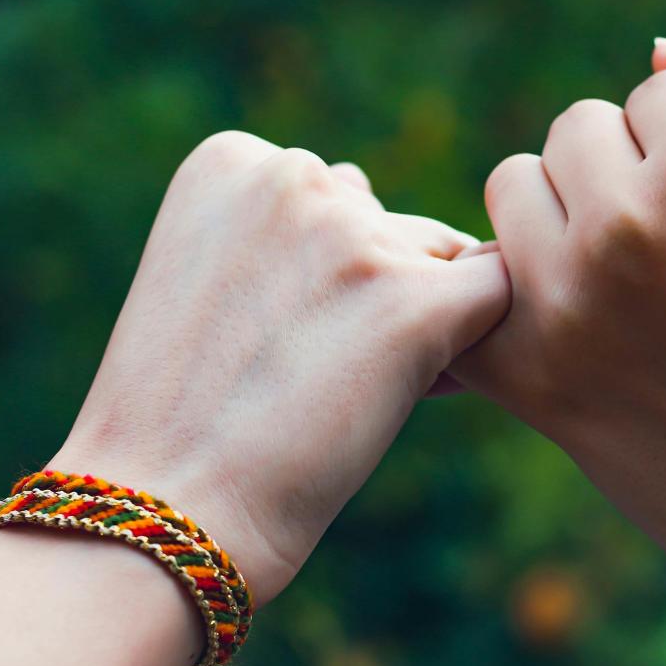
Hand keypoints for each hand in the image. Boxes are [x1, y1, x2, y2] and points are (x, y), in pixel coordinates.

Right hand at [53, 131, 509, 605]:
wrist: (167, 506)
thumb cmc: (183, 416)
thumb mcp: (213, 281)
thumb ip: (290, 233)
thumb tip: (381, 203)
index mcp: (234, 159)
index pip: (342, 196)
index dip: (342, 273)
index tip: (293, 338)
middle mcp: (295, 174)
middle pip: (395, 228)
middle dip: (388, 294)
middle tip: (327, 378)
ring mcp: (356, 236)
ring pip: (444, 263)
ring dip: (427, 322)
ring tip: (356, 395)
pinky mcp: (414, 302)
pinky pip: (497, 293)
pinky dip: (475, 342)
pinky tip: (422, 389)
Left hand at [451, 41, 665, 605]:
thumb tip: (661, 50)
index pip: (656, 91)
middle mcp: (623, 226)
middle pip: (574, 133)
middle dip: (622, 170)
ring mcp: (562, 304)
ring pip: (513, 191)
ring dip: (559, 217)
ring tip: (624, 283)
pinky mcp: (526, 376)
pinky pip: (473, 288)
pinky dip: (505, 294)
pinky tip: (559, 323)